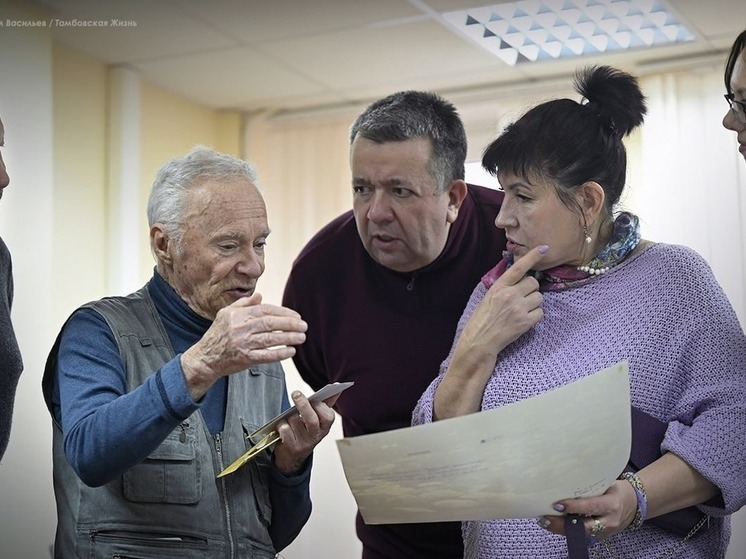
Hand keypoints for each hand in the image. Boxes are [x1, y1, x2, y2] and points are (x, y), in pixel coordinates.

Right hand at [181, 293, 307, 398]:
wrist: (205, 357)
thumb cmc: (218, 334)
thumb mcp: (226, 314)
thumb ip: (244, 304)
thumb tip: (260, 296)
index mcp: (237, 315)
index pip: (265, 310)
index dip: (283, 313)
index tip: (296, 316)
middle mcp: (240, 328)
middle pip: (270, 323)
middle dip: (289, 324)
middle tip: (304, 326)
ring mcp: (242, 343)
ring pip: (270, 339)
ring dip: (288, 338)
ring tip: (301, 337)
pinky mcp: (244, 358)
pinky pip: (266, 355)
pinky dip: (279, 354)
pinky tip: (291, 351)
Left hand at [272, 390, 337, 474]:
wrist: (293, 455)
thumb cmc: (305, 431)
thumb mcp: (318, 419)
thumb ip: (327, 402)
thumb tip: (337, 386)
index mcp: (324, 427)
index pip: (328, 416)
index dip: (321, 406)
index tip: (316, 397)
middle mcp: (316, 435)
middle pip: (311, 420)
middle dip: (303, 405)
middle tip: (296, 393)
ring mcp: (304, 443)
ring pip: (294, 421)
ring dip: (288, 416)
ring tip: (288, 417)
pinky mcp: (291, 447)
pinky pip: (284, 430)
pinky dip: (281, 425)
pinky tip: (283, 427)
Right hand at [460, 245, 547, 356]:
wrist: (480, 340)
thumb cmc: (482, 318)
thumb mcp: (489, 296)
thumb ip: (505, 286)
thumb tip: (521, 277)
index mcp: (499, 286)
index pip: (518, 267)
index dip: (532, 256)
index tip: (544, 248)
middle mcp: (510, 295)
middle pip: (533, 283)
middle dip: (531, 288)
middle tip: (522, 296)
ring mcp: (519, 308)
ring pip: (539, 297)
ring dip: (534, 302)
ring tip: (522, 309)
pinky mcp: (525, 322)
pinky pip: (540, 312)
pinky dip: (535, 315)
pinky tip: (524, 318)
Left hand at [537, 480, 637, 541]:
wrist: (633, 505)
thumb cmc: (616, 490)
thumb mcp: (608, 484)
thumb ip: (590, 484)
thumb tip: (566, 475)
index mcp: (611, 505)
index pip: (590, 507)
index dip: (573, 507)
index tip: (557, 504)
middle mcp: (608, 521)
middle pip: (583, 527)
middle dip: (562, 524)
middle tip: (545, 517)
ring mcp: (604, 531)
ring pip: (580, 534)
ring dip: (560, 529)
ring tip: (544, 521)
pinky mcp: (599, 537)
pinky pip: (581, 535)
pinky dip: (567, 530)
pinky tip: (553, 524)